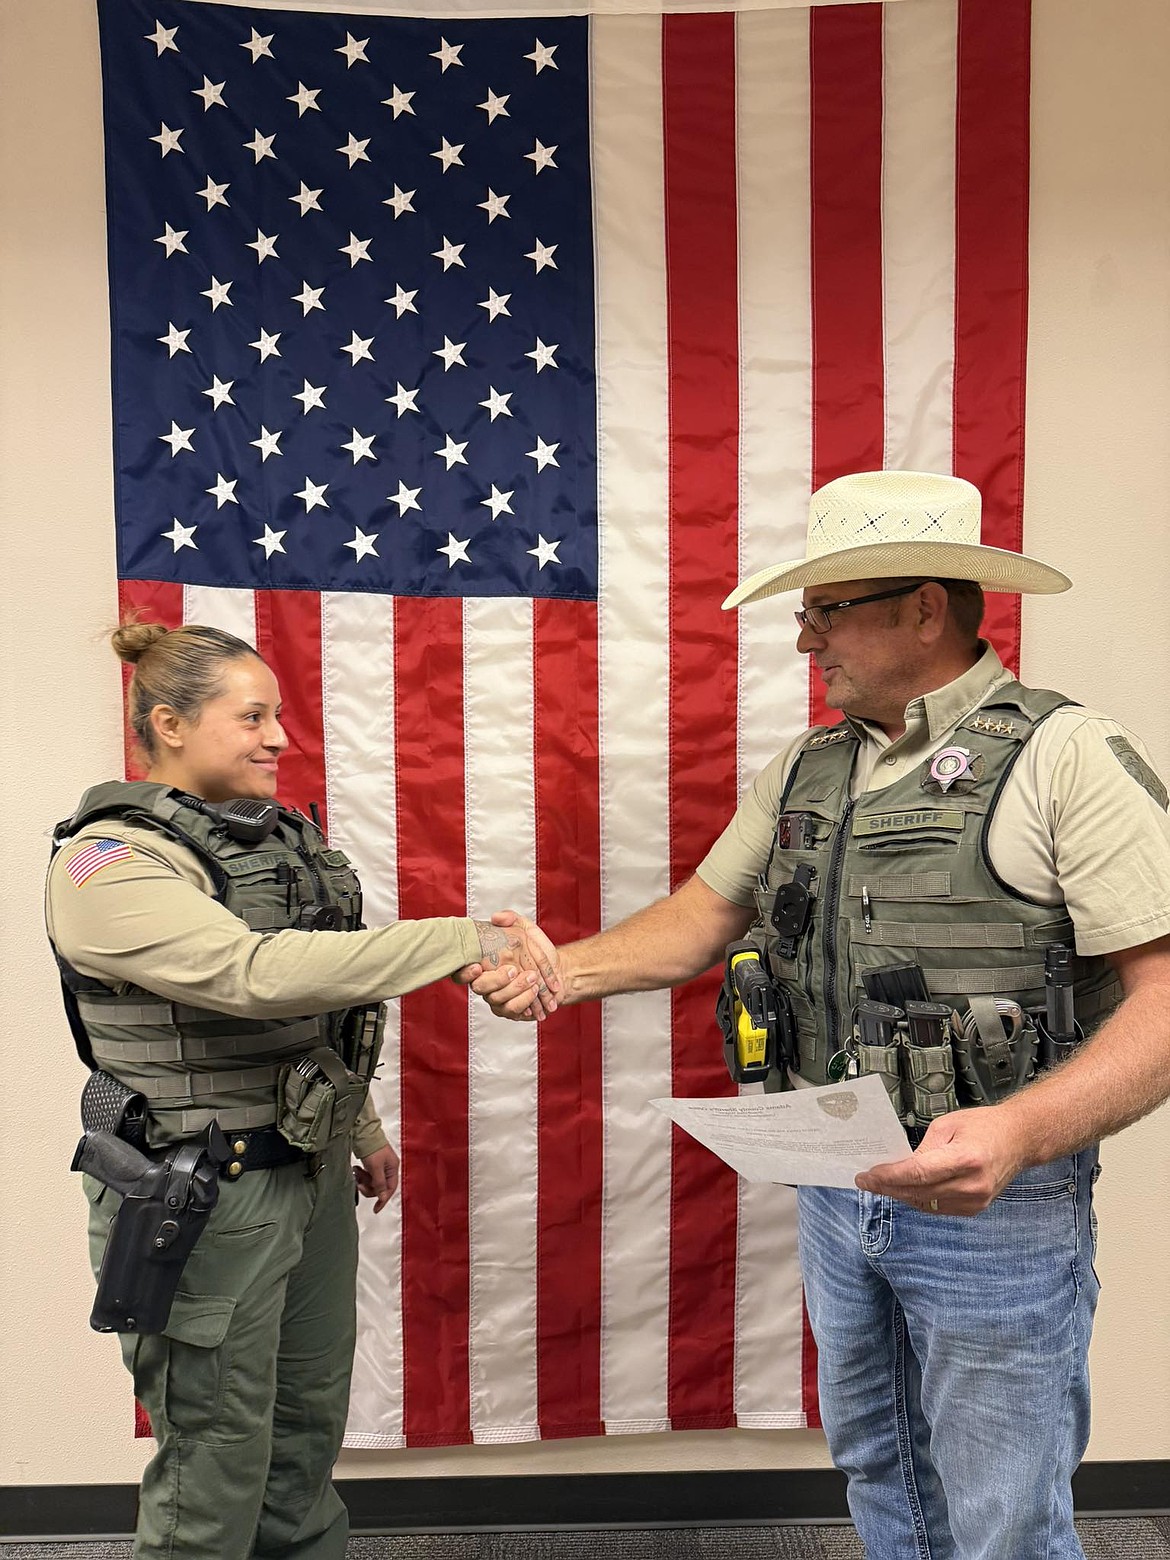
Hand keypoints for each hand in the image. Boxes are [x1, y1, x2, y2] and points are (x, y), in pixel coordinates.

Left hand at [354, 1143, 399, 1212]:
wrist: (363, 1133)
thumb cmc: (372, 1148)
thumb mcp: (375, 1168)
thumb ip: (379, 1184)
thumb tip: (382, 1197)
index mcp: (393, 1168)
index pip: (390, 1189)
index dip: (383, 1200)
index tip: (376, 1209)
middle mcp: (388, 1168)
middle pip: (380, 1187)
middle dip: (369, 1187)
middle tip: (359, 1183)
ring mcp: (380, 1166)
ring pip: (372, 1182)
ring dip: (363, 1180)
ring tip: (356, 1172)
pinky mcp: (372, 1164)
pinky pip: (367, 1176)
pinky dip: (361, 1175)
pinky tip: (356, 1169)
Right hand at [454, 910, 560, 1020]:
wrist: (558, 971)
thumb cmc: (539, 950)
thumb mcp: (526, 928)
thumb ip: (511, 919)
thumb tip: (496, 917)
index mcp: (484, 963)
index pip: (463, 971)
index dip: (465, 972)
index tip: (476, 967)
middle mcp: (487, 982)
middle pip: (479, 987)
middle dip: (496, 980)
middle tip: (513, 970)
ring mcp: (497, 997)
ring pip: (497, 999)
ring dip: (515, 989)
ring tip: (533, 978)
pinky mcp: (510, 1010)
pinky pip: (512, 1010)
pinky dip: (524, 1001)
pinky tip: (534, 991)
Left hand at [855, 1107, 1025, 1215]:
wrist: (1018, 1140)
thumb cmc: (984, 1126)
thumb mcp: (947, 1125)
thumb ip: (923, 1148)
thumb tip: (898, 1166)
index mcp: (965, 1159)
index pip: (917, 1174)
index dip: (888, 1177)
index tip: (867, 1176)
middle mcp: (972, 1185)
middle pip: (917, 1191)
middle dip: (887, 1187)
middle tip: (866, 1181)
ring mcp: (975, 1200)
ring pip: (925, 1203)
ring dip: (900, 1194)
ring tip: (881, 1184)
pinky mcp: (975, 1208)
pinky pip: (937, 1207)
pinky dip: (918, 1199)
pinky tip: (906, 1189)